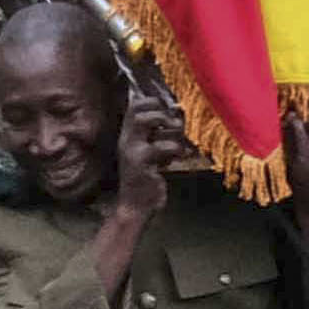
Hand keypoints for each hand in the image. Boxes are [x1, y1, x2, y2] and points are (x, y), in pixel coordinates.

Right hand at [111, 89, 177, 218]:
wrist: (136, 207)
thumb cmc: (147, 179)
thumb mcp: (153, 154)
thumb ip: (161, 136)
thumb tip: (179, 114)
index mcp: (129, 135)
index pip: (135, 106)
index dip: (153, 102)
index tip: (169, 112)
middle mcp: (126, 139)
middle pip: (137, 110)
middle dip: (160, 112)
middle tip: (175, 126)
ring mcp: (131, 149)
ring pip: (144, 121)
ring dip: (167, 127)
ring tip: (179, 140)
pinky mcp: (140, 162)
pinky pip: (161, 146)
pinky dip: (176, 148)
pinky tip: (182, 156)